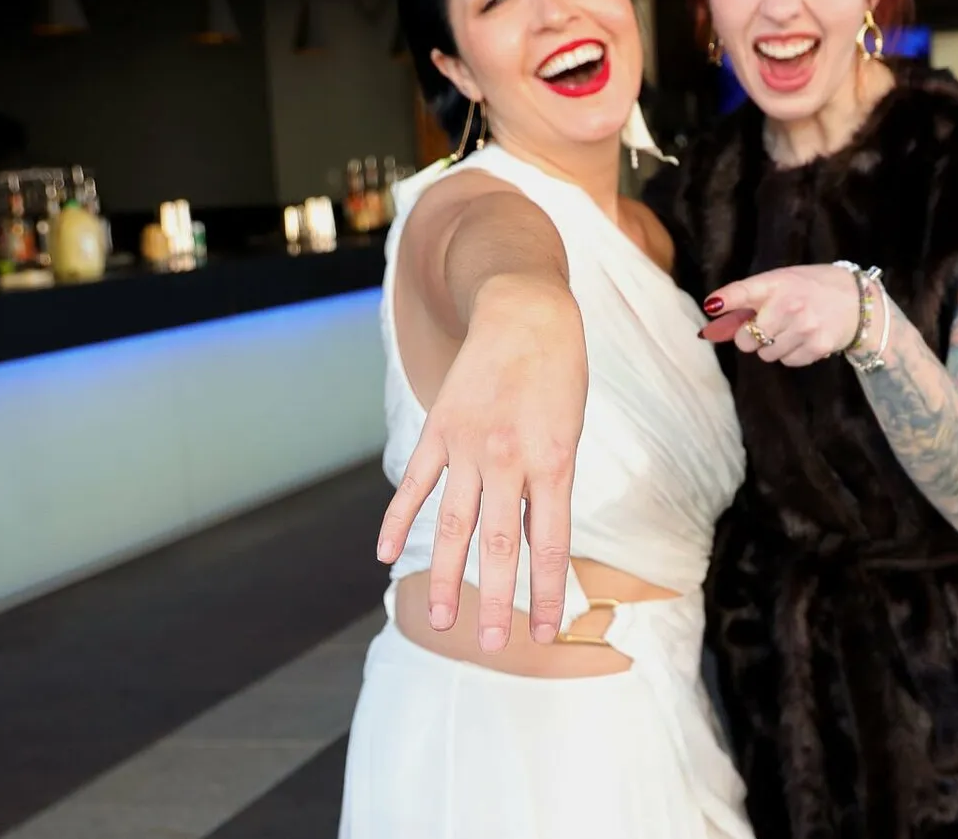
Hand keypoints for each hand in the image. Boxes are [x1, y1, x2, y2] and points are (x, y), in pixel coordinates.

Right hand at [376, 275, 585, 651]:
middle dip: (496, 600)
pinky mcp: (439, 429)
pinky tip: (387, 556)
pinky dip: (399, 519)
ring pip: (454, 524)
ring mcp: (468, 445)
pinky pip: (415, 483)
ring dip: (448, 576)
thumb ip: (548, 483)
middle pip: (498, 544)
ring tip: (443, 621)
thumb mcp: (570, 430)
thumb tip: (526, 538)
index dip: (548, 592)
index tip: (548, 632)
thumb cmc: (560, 375)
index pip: (550, 543)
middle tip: (490, 646)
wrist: (527, 311)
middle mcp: (509, 459)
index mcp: (554, 462)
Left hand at [703, 263, 864, 366]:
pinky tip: (805, 339)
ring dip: (773, 347)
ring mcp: (804, 327)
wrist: (859, 301)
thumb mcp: (784, 282)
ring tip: (792, 331)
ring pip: (766, 354)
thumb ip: (751, 299)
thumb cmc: (814, 289)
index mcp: (778, 283)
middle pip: (746, 339)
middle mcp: (789, 304)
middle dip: (752, 337)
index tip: (712, 307)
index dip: (725, 301)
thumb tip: (714, 321)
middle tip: (768, 327)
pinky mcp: (817, 346)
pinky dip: (792, 354)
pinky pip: (787, 361)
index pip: (744, 291)